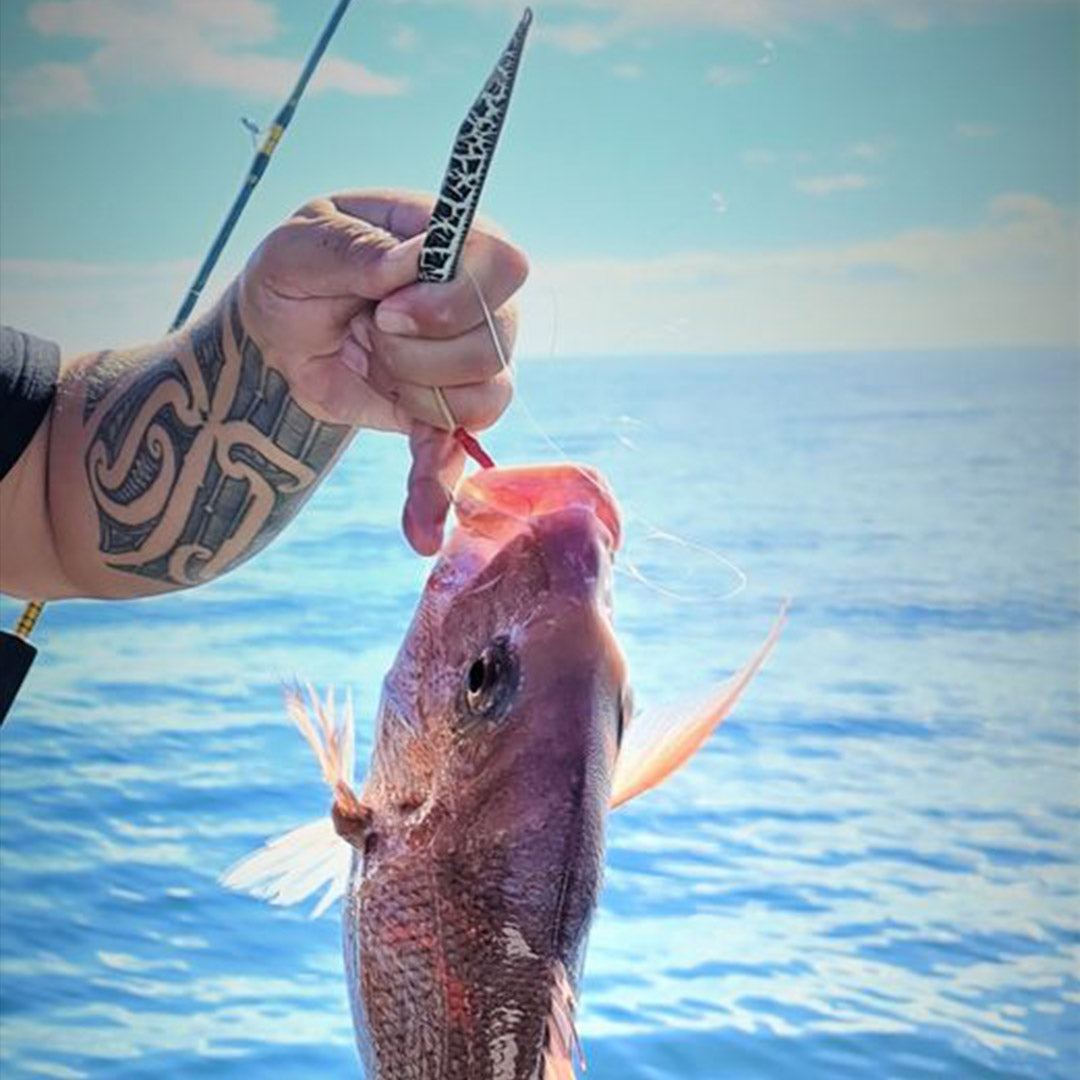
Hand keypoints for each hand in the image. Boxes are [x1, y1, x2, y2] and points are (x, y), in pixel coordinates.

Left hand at [236, 189, 527, 554]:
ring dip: (417, 393)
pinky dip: (435, 492)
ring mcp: (468, 364)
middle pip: (496, 340)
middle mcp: (478, 303)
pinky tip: (419, 530)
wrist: (274, 341)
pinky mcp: (442, 415)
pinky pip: (457, 458)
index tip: (390, 310)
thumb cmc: (291, 277)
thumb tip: (408, 267)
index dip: (456, 297)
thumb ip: (353, 250)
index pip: (503, 265)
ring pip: (486, 397)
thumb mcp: (301, 246)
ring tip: (373, 365)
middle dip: (419, 352)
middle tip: (369, 331)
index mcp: (452, 243)